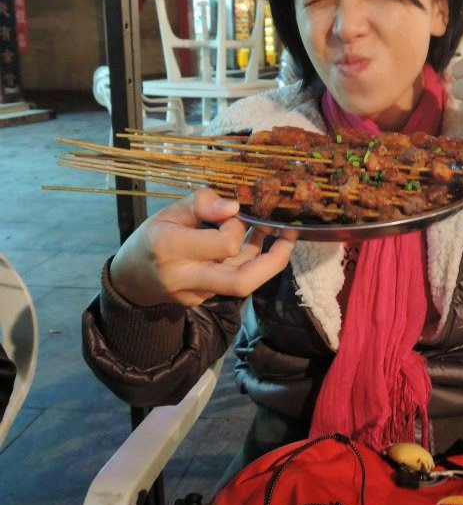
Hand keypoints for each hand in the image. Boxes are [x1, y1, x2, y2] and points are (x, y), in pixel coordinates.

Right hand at [109, 188, 295, 307]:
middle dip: (273, 260)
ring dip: (267, 259)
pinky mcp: (206, 300)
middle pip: (242, 282)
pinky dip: (250, 262)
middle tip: (289, 234)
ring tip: (281, 233)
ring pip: (243, 283)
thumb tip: (234, 206)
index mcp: (171, 248)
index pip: (223, 244)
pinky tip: (257, 242)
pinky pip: (235, 281)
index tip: (234, 212)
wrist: (131, 281)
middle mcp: (185, 277)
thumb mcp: (168, 212)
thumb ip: (201, 205)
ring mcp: (197, 294)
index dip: (236, 226)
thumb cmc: (151, 239)